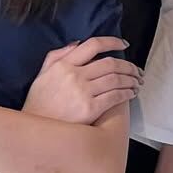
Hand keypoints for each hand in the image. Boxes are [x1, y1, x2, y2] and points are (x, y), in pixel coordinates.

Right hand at [23, 37, 140, 124]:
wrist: (35, 131)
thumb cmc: (39, 103)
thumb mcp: (42, 74)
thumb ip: (58, 55)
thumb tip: (78, 43)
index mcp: (63, 65)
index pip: (93, 45)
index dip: (112, 42)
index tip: (124, 44)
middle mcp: (74, 75)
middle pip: (110, 63)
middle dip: (128, 65)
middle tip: (136, 70)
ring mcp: (82, 92)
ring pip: (116, 79)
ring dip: (131, 79)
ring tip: (137, 82)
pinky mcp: (90, 109)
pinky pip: (115, 96)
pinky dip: (126, 93)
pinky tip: (130, 93)